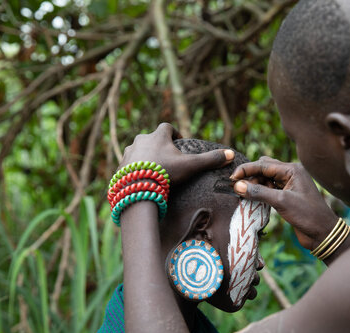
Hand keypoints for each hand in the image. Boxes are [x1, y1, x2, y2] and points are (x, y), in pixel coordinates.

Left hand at [120, 123, 234, 183]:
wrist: (137, 188)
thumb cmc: (165, 174)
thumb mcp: (190, 166)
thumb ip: (210, 160)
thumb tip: (231, 154)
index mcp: (158, 136)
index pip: (167, 127)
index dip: (174, 133)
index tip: (179, 142)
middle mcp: (141, 140)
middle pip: (151, 138)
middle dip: (159, 146)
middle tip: (168, 159)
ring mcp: (128, 153)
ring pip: (138, 151)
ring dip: (145, 157)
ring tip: (153, 170)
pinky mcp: (119, 166)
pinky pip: (128, 165)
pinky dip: (135, 169)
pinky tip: (141, 180)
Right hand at [231, 157, 339, 249]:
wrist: (322, 233)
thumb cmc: (307, 215)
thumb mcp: (281, 202)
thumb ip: (259, 192)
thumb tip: (237, 186)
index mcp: (292, 169)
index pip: (264, 164)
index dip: (246, 170)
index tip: (232, 178)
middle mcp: (291, 174)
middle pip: (264, 168)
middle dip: (250, 176)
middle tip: (237, 187)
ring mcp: (289, 185)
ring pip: (266, 179)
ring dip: (254, 184)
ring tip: (242, 194)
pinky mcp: (287, 196)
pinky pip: (270, 189)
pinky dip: (260, 192)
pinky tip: (251, 198)